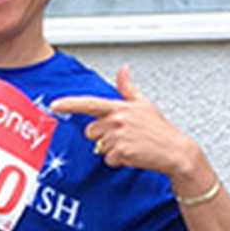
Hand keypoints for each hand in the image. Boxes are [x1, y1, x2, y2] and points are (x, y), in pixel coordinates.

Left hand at [48, 65, 212, 190]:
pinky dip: (118, 161)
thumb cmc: (159, 129)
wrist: (174, 150)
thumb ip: (128, 88)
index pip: (89, 103)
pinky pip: (108, 159)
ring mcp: (118, 137)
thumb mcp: (144, 104)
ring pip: (99, 147)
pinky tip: (132, 155)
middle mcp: (117, 120)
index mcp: (120, 107)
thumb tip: (123, 69)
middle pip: (90, 131)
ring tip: (130, 145)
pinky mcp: (121, 152)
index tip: (55, 104)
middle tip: (123, 136)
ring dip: (112, 149)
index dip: (70, 104)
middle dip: (102, 136)